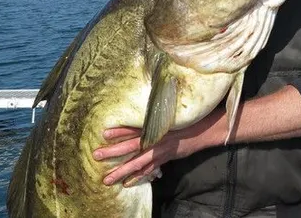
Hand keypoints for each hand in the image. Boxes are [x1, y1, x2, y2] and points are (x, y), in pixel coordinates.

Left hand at [92, 110, 221, 186]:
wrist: (203, 130)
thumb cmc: (186, 121)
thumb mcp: (169, 117)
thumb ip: (153, 120)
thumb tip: (138, 120)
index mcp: (155, 126)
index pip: (135, 128)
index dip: (120, 131)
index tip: (104, 133)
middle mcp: (156, 138)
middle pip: (131, 146)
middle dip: (113, 152)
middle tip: (96, 156)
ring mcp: (161, 150)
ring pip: (138, 162)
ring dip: (122, 171)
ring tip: (107, 179)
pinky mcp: (166, 158)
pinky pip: (150, 169)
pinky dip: (139, 176)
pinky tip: (127, 183)